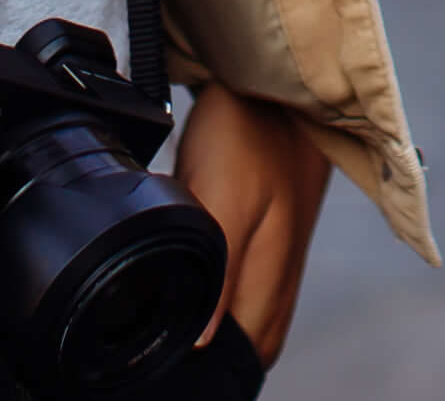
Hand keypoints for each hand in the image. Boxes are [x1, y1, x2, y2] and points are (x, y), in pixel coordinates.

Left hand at [175, 84, 328, 359]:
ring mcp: (278, 251)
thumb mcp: (223, 201)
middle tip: (164, 355)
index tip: (170, 367)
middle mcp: (280, 272)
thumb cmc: (247, 133)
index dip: (210, 368)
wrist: (272, 76)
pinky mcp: (268, 231)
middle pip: (249, 342)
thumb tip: (205, 340)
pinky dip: (222, 300)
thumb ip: (218, 271)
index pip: (245, 355)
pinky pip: (246, 286)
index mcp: (271, 275)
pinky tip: (199, 294)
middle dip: (216, 358)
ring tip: (176, 335)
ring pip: (248, 315)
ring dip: (219, 331)